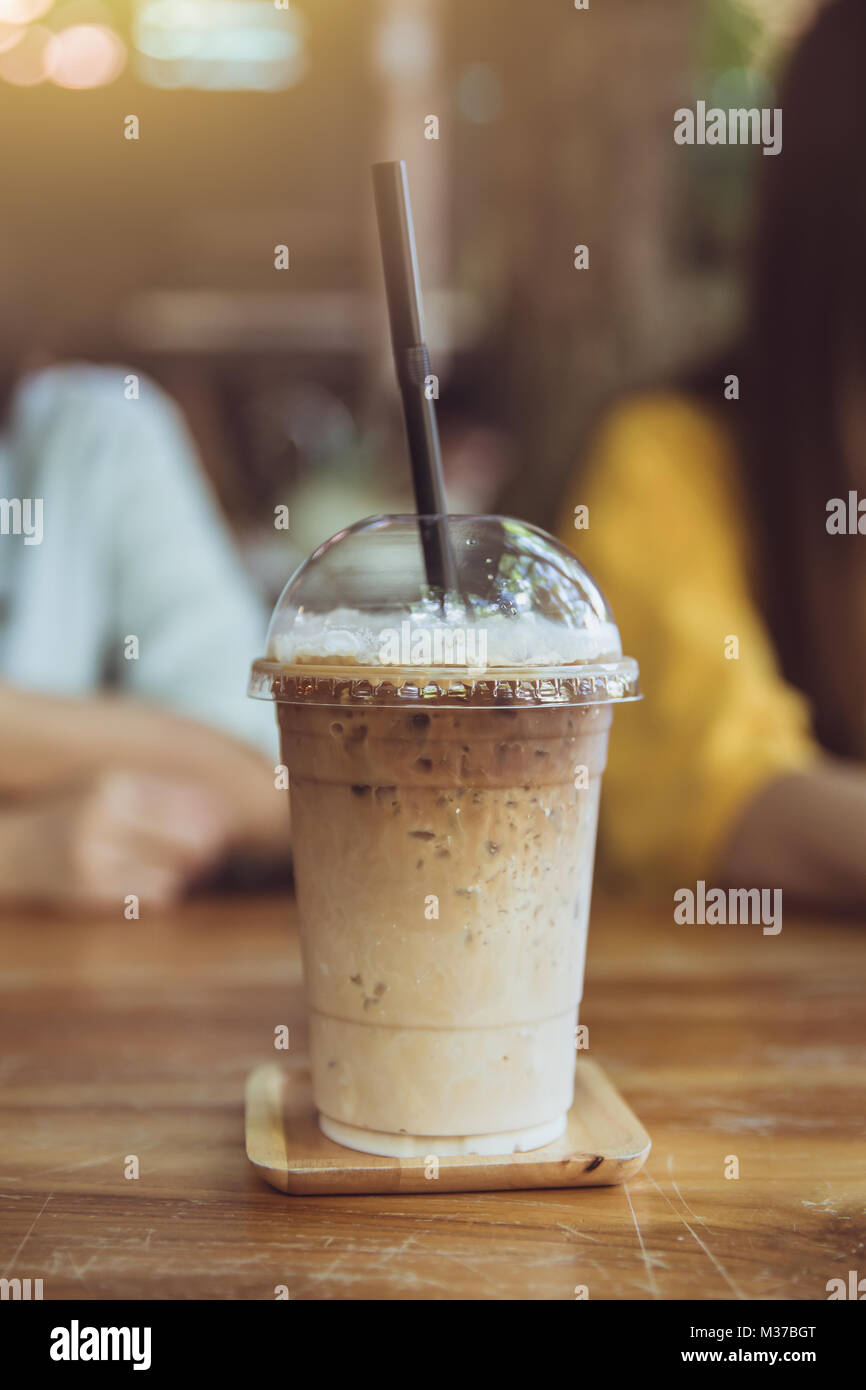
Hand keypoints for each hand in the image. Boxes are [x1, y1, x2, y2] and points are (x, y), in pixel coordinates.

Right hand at [0, 770, 231, 911]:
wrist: (12, 851)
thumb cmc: (72, 814)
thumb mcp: (108, 788)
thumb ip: (160, 792)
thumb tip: (222, 809)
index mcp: (112, 784)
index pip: (186, 801)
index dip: (213, 815)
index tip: (222, 823)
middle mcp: (104, 817)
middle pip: (189, 838)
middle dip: (208, 846)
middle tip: (209, 850)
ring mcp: (95, 856)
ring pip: (175, 870)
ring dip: (185, 871)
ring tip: (178, 865)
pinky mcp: (90, 891)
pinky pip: (154, 894)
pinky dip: (163, 889)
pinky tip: (156, 882)